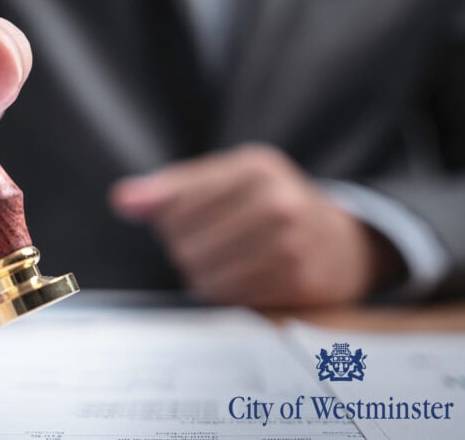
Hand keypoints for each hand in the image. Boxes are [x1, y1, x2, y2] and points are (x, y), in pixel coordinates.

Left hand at [110, 145, 401, 307]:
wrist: (342, 242)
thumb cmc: (272, 204)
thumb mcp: (228, 178)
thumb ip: (172, 188)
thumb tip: (122, 201)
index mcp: (254, 167)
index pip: (175, 203)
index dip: (166, 217)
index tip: (178, 218)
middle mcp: (278, 201)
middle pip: (184, 243)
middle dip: (184, 247)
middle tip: (207, 241)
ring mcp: (292, 244)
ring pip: (203, 275)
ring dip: (202, 274)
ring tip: (222, 259)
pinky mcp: (299, 282)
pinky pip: (230, 298)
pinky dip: (226, 291)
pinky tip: (242, 275)